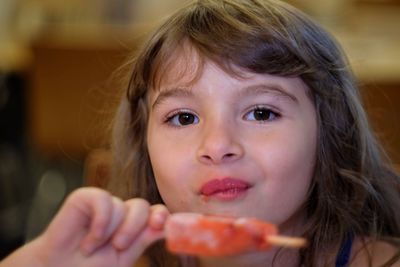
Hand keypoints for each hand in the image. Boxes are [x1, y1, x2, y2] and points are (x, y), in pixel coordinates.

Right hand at [32, 187, 167, 266]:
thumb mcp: (123, 258)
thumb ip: (144, 238)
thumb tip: (167, 225)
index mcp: (135, 227)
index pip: (156, 213)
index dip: (162, 215)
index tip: (160, 225)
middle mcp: (122, 214)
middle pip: (142, 206)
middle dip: (133, 228)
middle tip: (118, 246)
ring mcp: (104, 205)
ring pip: (121, 206)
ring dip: (108, 232)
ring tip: (90, 249)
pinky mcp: (85, 199)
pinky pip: (103, 199)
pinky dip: (99, 221)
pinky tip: (88, 239)